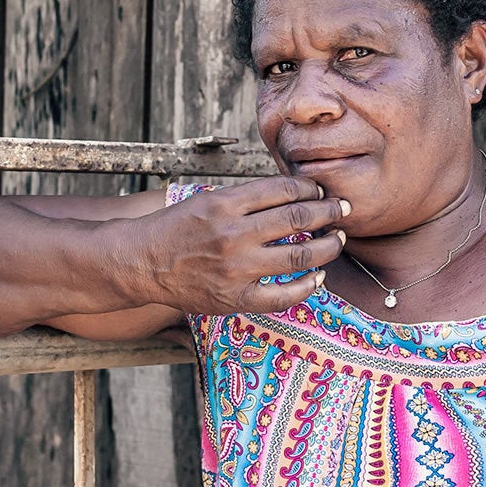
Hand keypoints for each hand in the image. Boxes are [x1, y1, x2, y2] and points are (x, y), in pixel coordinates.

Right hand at [125, 176, 349, 314]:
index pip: (283, 190)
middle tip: (344, 209)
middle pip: (298, 218)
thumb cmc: (176, 227)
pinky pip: (283, 296)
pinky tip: (318, 277)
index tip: (321, 191)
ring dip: (327, 246)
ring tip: (338, 240)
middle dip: (329, 212)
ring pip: (299, 255)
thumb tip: (294, 196)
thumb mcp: (207, 200)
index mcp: (226, 204)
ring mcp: (236, 268)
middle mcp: (233, 234)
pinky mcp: (235, 297)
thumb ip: (247, 199)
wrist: (141, 262)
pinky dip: (307, 286)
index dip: (311, 189)